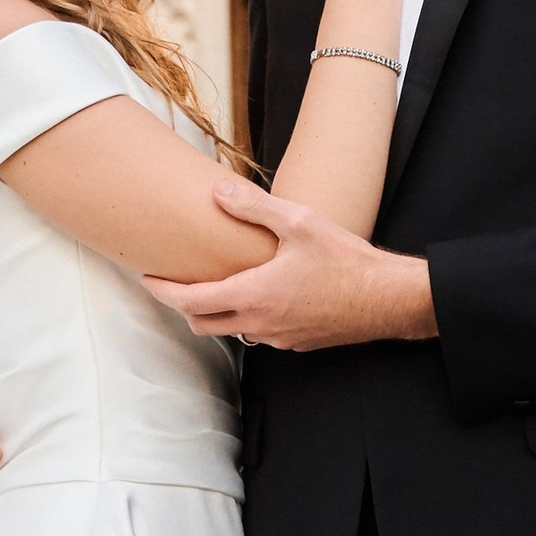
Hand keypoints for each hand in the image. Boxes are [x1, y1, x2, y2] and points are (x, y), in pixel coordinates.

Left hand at [146, 187, 435, 350]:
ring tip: (216, 286)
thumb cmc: (347, 261)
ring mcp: (279, 337)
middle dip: (184, 305)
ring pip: (231, 332)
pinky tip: (259, 297)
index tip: (148, 278)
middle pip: (203, 323)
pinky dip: (247, 319)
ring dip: (216, 314)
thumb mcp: (299, 223)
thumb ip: (254, 208)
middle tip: (178, 282)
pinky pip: (260, 336)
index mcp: (253, 295)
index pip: (190, 301)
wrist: (387, 299)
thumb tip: (219, 192)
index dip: (163, 290)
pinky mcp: (297, 343)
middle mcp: (260, 323)